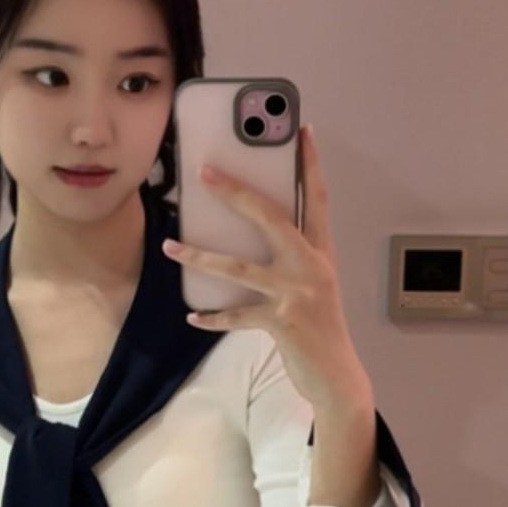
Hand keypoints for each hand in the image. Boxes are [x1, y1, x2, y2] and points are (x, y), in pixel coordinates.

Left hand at [160, 123, 373, 414]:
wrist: (337, 377)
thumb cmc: (319, 327)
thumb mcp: (313, 285)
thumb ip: (291, 258)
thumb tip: (249, 230)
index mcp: (321, 253)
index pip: (317, 198)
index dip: (311, 164)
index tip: (303, 130)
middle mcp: (311, 267)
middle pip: (270, 219)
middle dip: (235, 192)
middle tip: (204, 171)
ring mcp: (296, 295)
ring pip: (239, 267)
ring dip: (200, 256)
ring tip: (170, 245)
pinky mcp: (281, 323)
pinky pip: (236, 316)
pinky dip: (213, 317)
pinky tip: (192, 315)